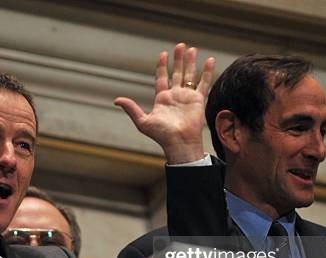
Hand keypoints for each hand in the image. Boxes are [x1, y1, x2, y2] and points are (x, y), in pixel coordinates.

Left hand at [114, 43, 214, 163]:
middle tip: (180, 45)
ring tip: (192, 49)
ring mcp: (187, 97)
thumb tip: (116, 100)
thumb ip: (131, 109)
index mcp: (162, 99)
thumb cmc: (161, 135)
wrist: (179, 143)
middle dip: (178, 59)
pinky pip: (203, 83)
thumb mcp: (143, 121)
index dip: (162, 66)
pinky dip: (207, 72)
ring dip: (191, 62)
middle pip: (177, 73)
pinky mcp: (198, 100)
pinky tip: (209, 60)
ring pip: (189, 75)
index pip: (161, 78)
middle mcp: (175, 96)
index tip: (163, 54)